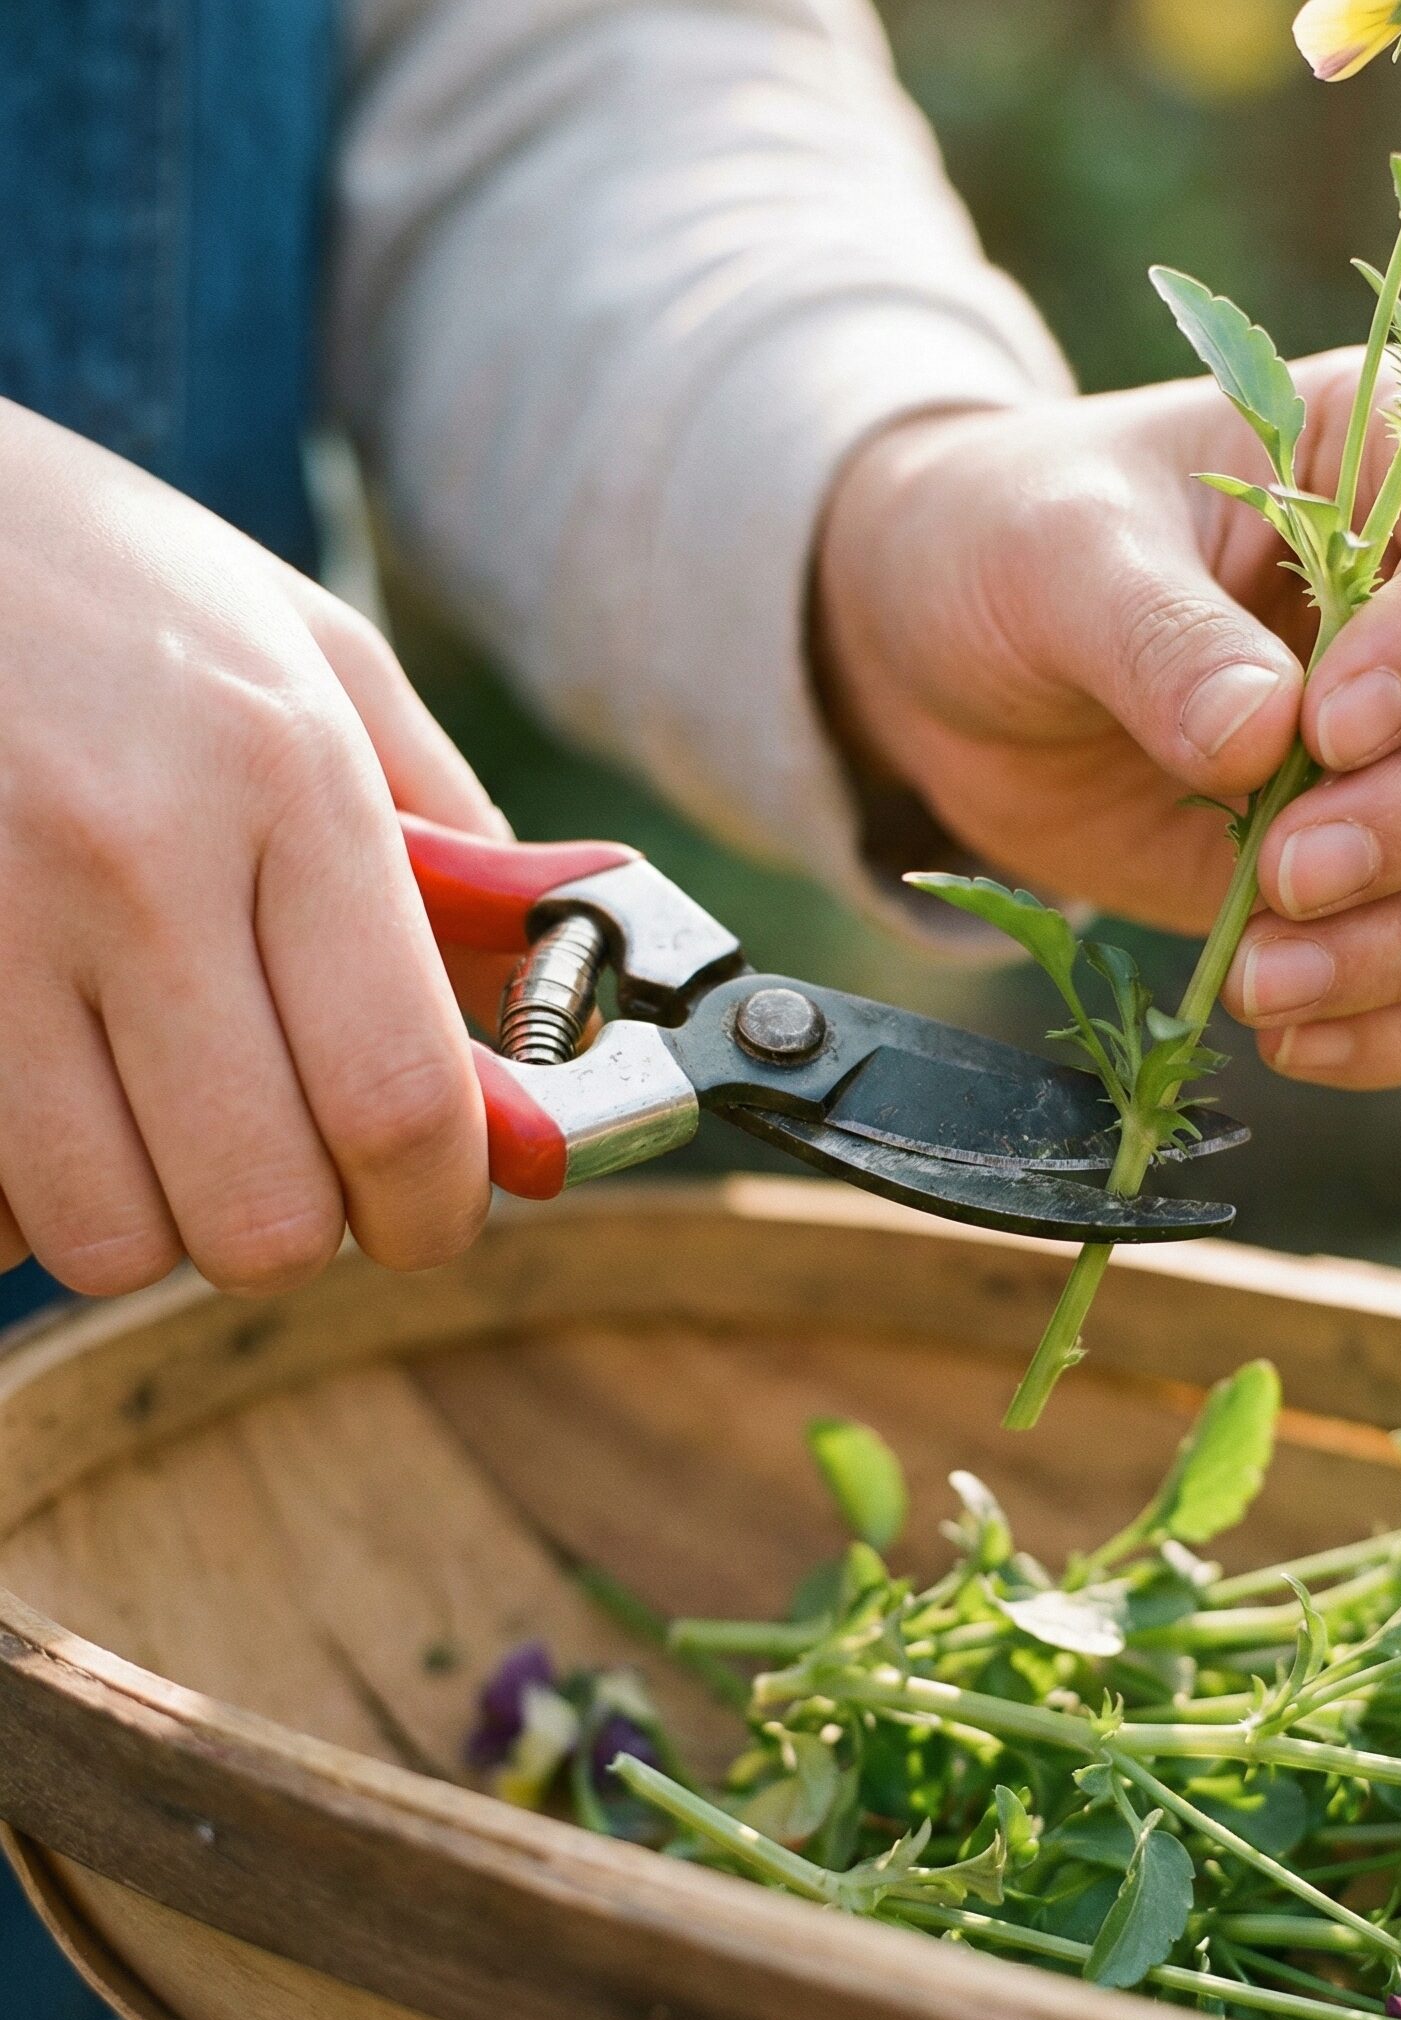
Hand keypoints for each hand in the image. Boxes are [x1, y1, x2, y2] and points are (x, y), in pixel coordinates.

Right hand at [0, 401, 498, 1294]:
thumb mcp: (322, 661)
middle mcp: (134, 861)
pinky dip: (28, 1198)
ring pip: (105, 1235)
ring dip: (162, 1218)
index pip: (398, 1097)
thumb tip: (531, 1008)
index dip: (438, 1208)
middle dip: (306, 1227)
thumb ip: (449, 843)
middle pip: (262, 1208)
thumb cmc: (117, 584)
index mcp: (288, 778)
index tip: (436, 1215)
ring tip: (166, 1117)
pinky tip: (50, 1102)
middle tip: (302, 1165)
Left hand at [817, 353, 1400, 1088]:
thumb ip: (1154, 631)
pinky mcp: (1392, 887)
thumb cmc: (1015, 553)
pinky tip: (1293, 1038)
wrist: (957, 669)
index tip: (1322, 729)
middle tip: (1285, 872)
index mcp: (1400, 475)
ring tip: (1259, 981)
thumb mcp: (1052, 556)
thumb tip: (1261, 737)